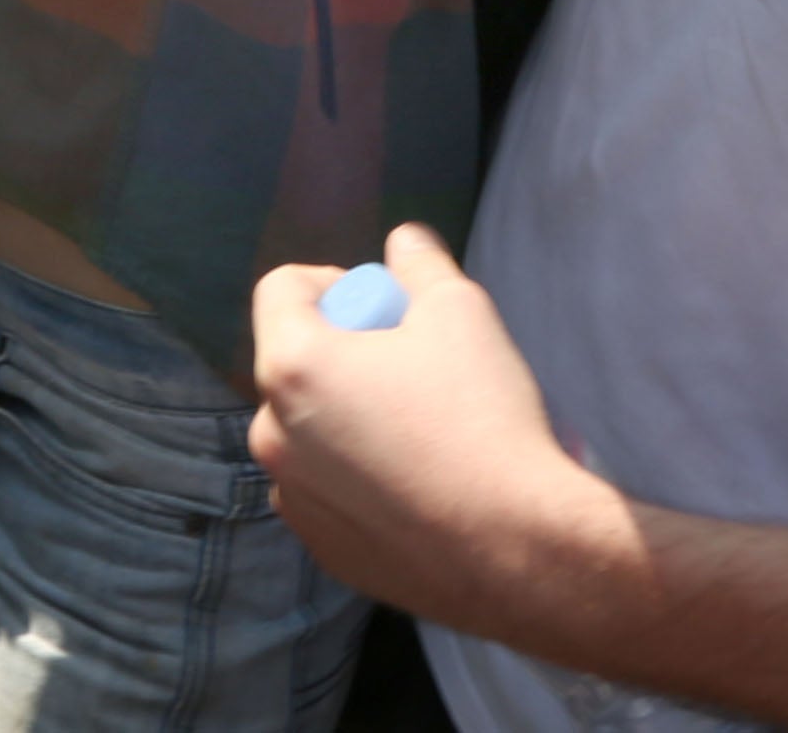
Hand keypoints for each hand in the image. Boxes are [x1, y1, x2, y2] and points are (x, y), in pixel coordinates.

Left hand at [245, 225, 618, 655]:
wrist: (516, 546)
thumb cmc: (481, 416)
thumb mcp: (461, 309)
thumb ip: (420, 261)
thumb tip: (402, 240)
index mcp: (292, 366)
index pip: (281, 288)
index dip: (336, 282)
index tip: (389, 307)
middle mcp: (272, 434)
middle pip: (294, 362)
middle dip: (343, 352)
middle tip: (412, 369)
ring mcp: (292, 499)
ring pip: (306, 430)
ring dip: (344, 417)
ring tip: (418, 432)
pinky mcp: (322, 548)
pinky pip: (325, 490)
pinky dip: (354, 478)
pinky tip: (416, 487)